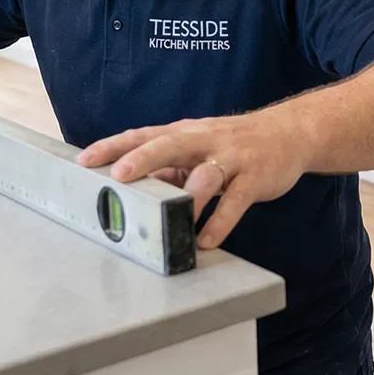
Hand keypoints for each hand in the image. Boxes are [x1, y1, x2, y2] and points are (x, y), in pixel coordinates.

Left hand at [76, 111, 313, 249]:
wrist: (290, 133)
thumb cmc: (234, 144)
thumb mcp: (199, 148)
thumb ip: (169, 167)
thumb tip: (132, 188)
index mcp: (186, 133)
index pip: (143, 134)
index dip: (113, 146)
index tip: (83, 160)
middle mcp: (205, 140)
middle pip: (171, 145)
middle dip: (144, 159)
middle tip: (119, 176)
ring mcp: (232, 158)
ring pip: (207, 175)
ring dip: (187, 199)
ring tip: (167, 222)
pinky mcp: (255, 177)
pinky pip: (236, 201)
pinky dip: (221, 222)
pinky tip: (206, 242)